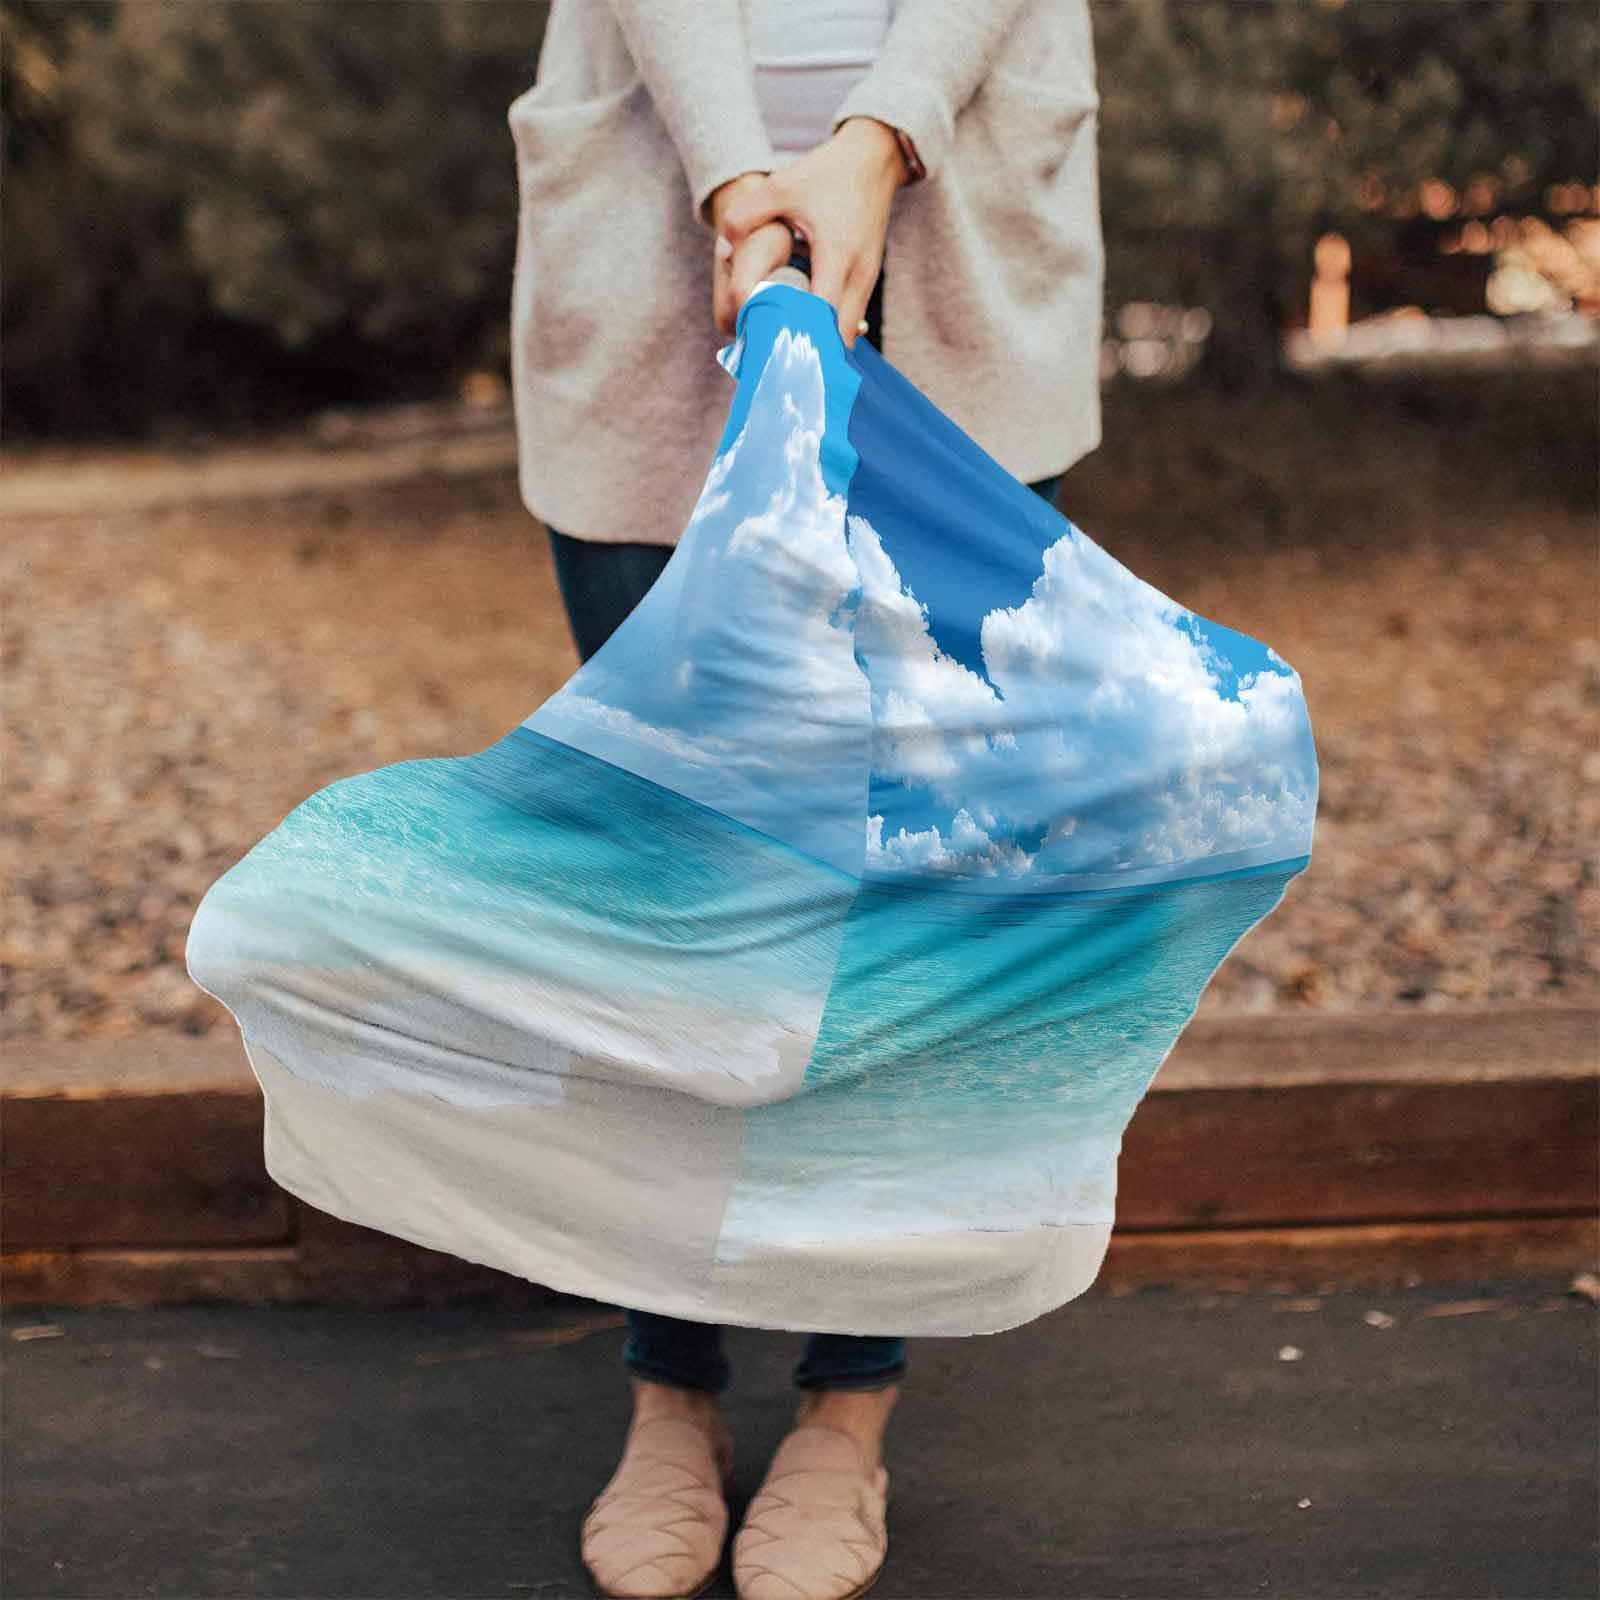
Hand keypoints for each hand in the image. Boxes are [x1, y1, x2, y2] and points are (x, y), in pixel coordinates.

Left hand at [713, 118, 909, 347]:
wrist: (874, 159)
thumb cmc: (827, 174)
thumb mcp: (782, 186)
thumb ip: (746, 214)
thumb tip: (721, 248)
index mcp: (837, 255)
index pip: (821, 316)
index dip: (798, 336)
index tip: (771, 348)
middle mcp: (858, 275)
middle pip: (838, 338)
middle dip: (809, 351)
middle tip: (773, 355)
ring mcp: (867, 280)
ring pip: (846, 333)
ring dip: (819, 342)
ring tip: (784, 346)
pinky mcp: (867, 281)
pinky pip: (848, 319)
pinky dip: (827, 329)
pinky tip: (801, 328)